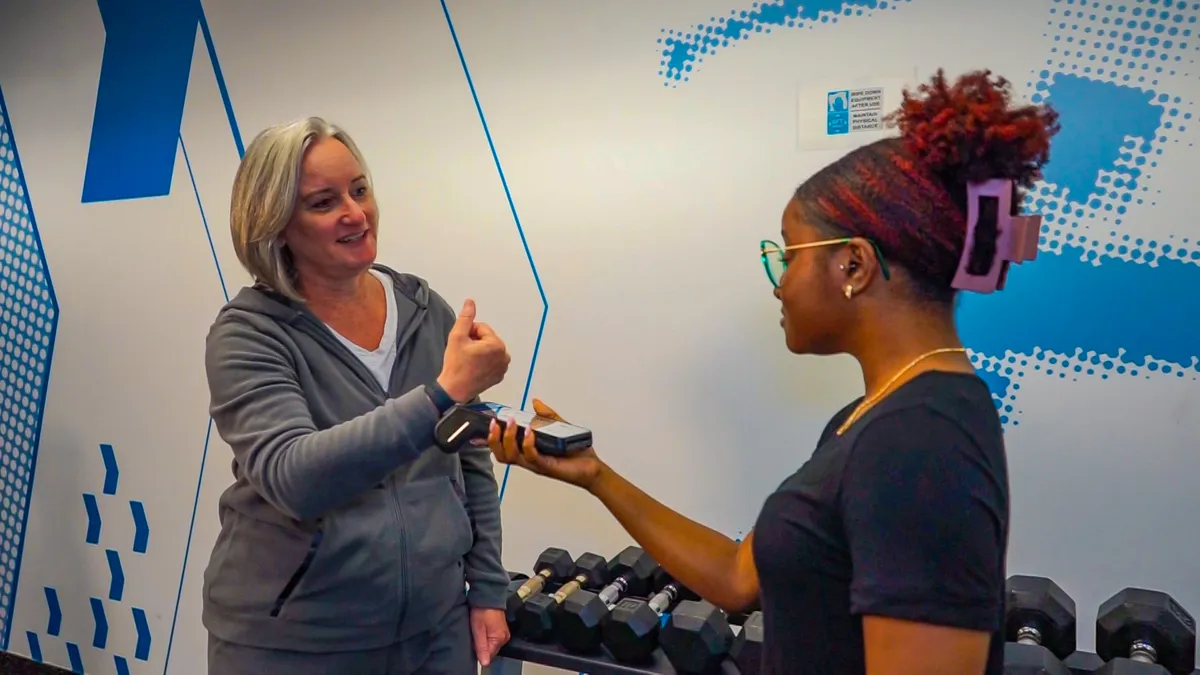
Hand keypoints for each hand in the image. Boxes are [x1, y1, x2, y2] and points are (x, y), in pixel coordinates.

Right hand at [438, 299, 510, 401]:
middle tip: (464, 353)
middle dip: (475, 342)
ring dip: (479, 351)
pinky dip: (484, 361)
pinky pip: (492, 361)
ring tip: (468, 361)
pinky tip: (473, 368)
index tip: (462, 344)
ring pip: (489, 349)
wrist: (454, 389)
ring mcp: (503, 367)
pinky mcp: (500, 376)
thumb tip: (470, 302)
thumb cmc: (455, 364)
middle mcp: (504, 356)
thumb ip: (466, 318)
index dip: (469, 333)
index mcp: (497, 345)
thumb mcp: (457, 337)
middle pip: (487, 338)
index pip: (482, 328)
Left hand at [468, 606, 509, 665]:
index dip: (479, 652)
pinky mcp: (501, 628)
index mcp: (500, 639)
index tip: (474, 643)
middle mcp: (504, 637)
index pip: (489, 656)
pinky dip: (486, 635)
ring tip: (478, 629)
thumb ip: (481, 647)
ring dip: (483, 640)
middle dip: (481, 646)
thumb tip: (484, 662)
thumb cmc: (482, 610)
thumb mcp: (478, 629)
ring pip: (491, 644)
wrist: (488, 595)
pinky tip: (481, 628)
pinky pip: (493, 637)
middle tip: (475, 634)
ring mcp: (503, 632)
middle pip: (490, 650)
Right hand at [487, 399, 604, 490]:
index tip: (479, 427)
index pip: (502, 447)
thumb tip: (535, 401)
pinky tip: (530, 432)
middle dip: (493, 438)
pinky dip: (527, 443)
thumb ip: (546, 416)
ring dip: (508, 438)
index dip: (487, 440)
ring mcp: (536, 464)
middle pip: (500, 454)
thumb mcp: (559, 427)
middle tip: (495, 423)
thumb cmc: (574, 452)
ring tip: (510, 423)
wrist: (592, 467)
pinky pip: (531, 456)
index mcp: (527, 450)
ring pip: (511, 456)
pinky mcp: (546, 466)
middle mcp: (528, 459)